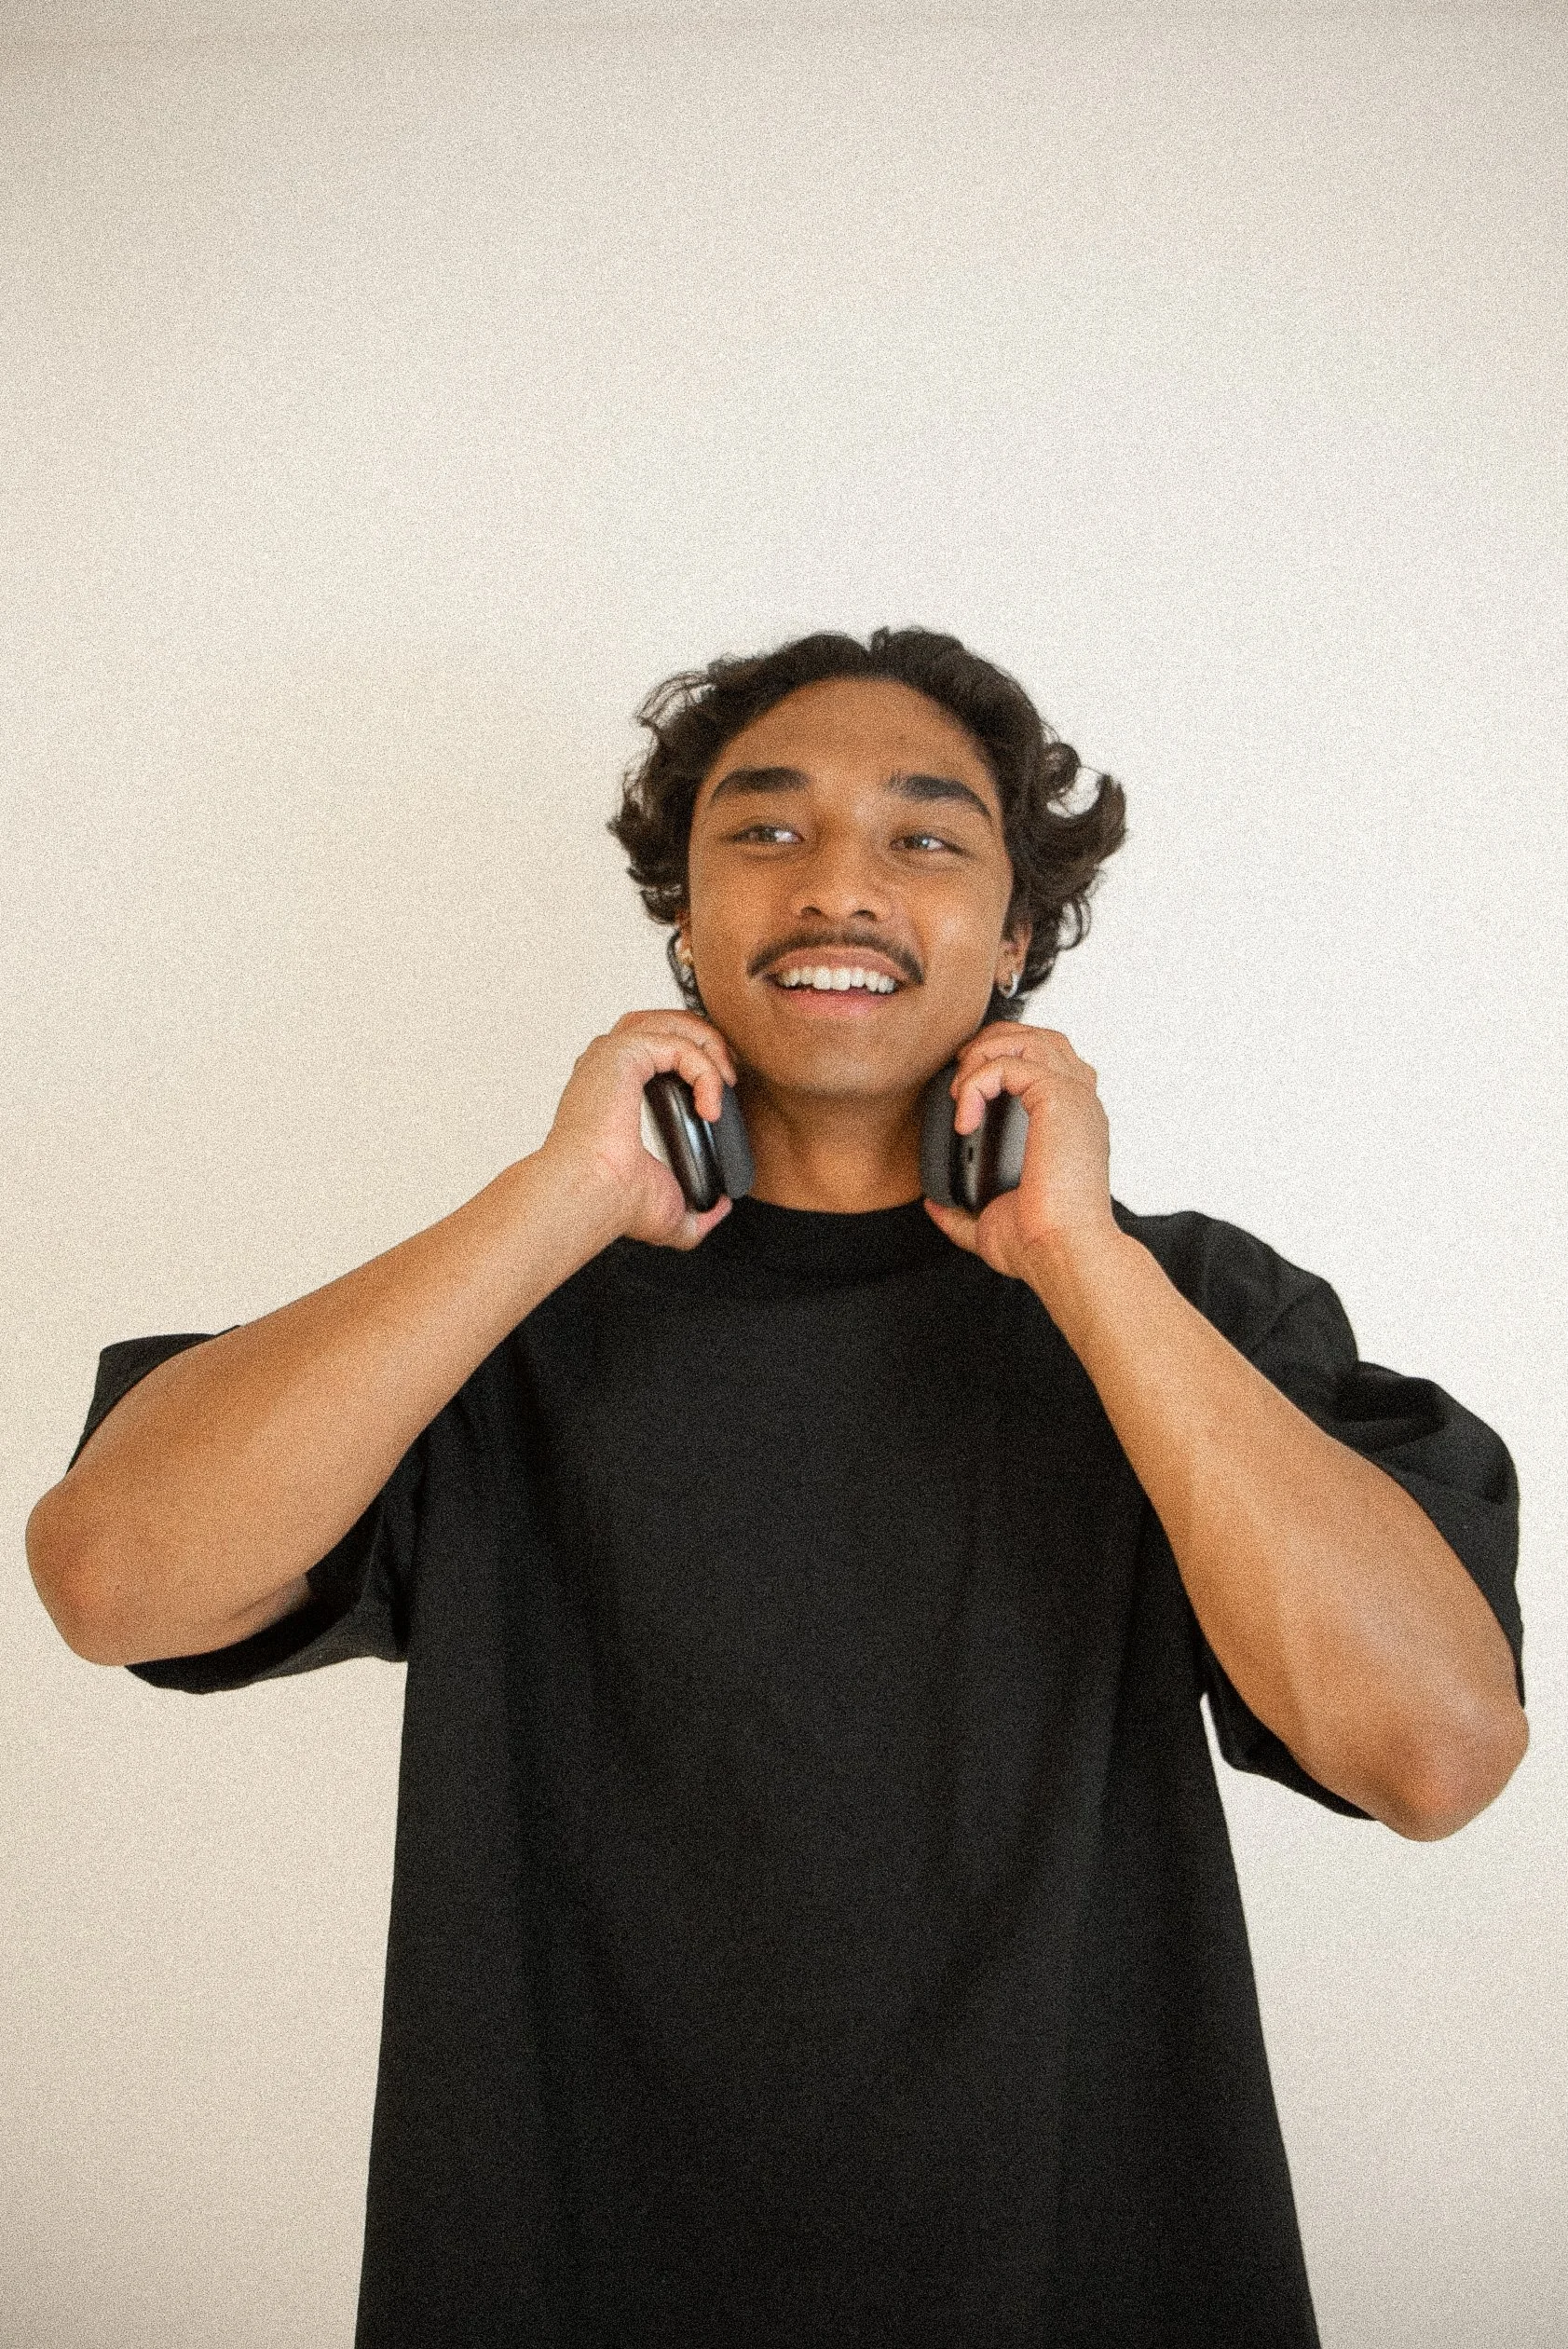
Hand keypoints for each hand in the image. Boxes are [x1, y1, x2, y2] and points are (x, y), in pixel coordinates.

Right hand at [536, 1009, 738, 1250]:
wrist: (593, 1196)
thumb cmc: (614, 1201)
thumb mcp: (670, 1209)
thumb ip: (698, 1210)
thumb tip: (720, 1208)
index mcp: (614, 1089)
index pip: (659, 1047)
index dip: (698, 1060)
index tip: (719, 1100)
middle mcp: (609, 1064)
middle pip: (667, 1020)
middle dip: (708, 1042)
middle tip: (730, 1081)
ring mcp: (613, 1055)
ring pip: (675, 1021)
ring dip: (711, 1047)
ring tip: (726, 1084)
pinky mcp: (624, 1053)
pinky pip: (680, 1045)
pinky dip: (705, 1071)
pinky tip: (711, 1106)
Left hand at [923, 1023, 1121, 1288]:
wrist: (1063, 1252)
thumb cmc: (1041, 1243)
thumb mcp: (991, 1224)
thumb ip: (962, 1212)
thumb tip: (933, 1206)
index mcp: (1071, 1125)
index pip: (1048, 1064)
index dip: (1005, 1062)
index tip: (968, 1093)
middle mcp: (1079, 1105)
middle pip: (1041, 1037)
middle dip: (993, 1045)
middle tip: (961, 1078)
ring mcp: (1075, 1098)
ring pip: (1030, 1038)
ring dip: (985, 1054)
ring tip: (961, 1091)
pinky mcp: (1060, 1099)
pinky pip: (1011, 1064)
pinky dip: (978, 1081)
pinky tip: (964, 1118)